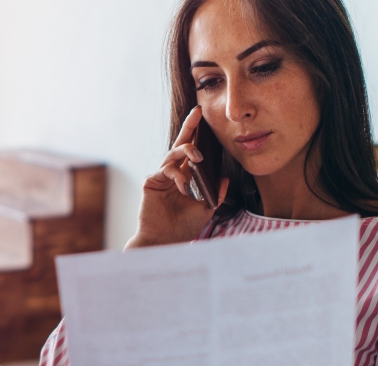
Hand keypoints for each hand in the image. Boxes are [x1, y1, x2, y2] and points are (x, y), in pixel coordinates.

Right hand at [125, 106, 229, 248]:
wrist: (166, 241)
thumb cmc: (182, 227)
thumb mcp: (206, 209)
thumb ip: (216, 194)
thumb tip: (226, 179)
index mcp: (183, 178)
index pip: (190, 153)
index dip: (196, 136)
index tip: (205, 120)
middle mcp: (171, 174)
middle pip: (180, 145)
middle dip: (189, 127)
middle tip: (198, 112)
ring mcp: (160, 177)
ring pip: (173, 154)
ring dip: (187, 150)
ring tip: (198, 156)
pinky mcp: (151, 182)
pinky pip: (166, 170)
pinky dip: (177, 176)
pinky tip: (184, 187)